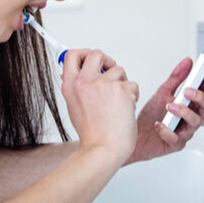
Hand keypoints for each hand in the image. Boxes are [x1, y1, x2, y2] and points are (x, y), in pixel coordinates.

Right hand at [61, 49, 139, 164]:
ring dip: (123, 84)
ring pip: (119, 70)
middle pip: (96, 54)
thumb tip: (84, 73)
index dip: (82, 53)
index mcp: (70, 85)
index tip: (90, 58)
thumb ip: (79, 87)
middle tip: (110, 71)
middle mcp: (85, 81)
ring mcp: (103, 84)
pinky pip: (132, 85)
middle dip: (107, 61)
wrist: (103, 149)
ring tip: (118, 103)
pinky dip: (132, 96)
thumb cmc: (92, 134)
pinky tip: (125, 110)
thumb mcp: (75, 107)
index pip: (71, 55)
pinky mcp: (121, 89)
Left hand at [126, 58, 203, 164]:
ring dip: (183, 111)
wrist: (133, 134)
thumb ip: (176, 78)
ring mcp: (185, 131)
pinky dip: (167, 130)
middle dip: (200, 97)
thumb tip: (187, 62)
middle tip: (187, 91)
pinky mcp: (175, 144)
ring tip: (169, 106)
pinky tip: (158, 124)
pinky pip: (177, 138)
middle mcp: (190, 118)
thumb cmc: (150, 117)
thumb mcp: (162, 93)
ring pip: (195, 122)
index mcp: (190, 105)